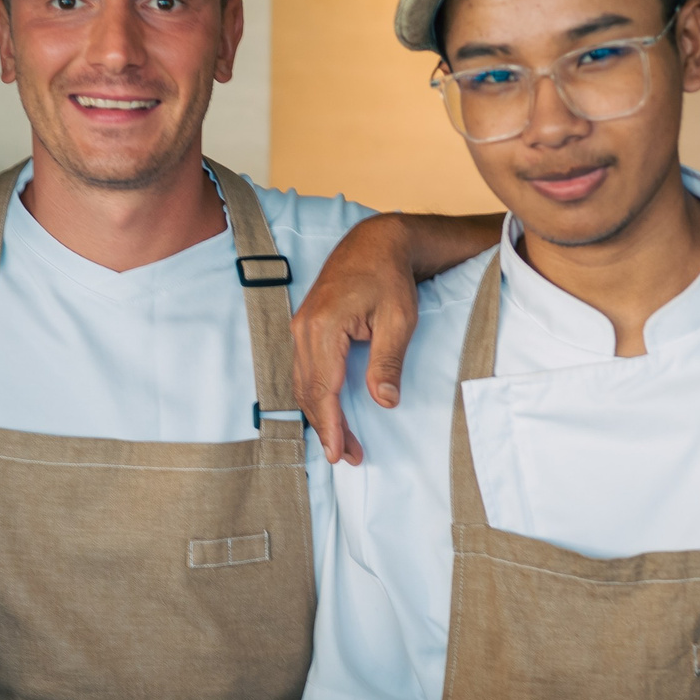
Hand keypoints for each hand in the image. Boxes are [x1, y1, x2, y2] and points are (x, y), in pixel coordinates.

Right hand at [292, 216, 423, 465]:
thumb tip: (385, 401)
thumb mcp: (399, 320)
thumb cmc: (389, 278)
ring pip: (303, 383)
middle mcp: (303, 328)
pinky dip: (316, 395)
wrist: (375, 242)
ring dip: (321, 415)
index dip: (331, 425)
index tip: (339, 453)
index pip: (324, 388)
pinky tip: (330, 411)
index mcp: (324, 326)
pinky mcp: (305, 327)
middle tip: (349, 457)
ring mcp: (300, 327)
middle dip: (327, 428)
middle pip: (308, 391)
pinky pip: (304, 370)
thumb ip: (388, 361)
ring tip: (344, 442)